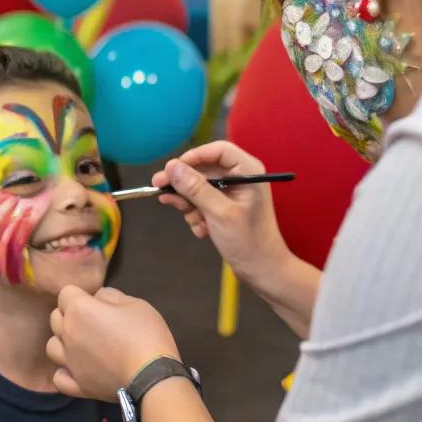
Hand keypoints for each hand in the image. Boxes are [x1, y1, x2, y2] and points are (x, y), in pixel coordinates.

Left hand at [48, 286, 179, 400]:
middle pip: (55, 318)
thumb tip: (98, 297)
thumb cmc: (146, 334)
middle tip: (93, 321)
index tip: (97, 303)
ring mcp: (69, 362)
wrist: (152, 377)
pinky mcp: (77, 386)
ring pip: (52, 346)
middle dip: (70, 315)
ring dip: (63, 342)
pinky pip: (59, 377)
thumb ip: (111, 296)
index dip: (81, 295)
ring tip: (83, 345)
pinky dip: (66, 372)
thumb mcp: (135, 304)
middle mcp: (68, 334)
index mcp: (80, 310)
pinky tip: (78, 370)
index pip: (66, 293)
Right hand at [152, 141, 291, 293]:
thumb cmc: (248, 241)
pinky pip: (201, 203)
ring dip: (191, 205)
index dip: (194, 157)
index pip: (217, 150)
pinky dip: (197, 216)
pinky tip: (203, 231)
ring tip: (196, 222)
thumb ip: (195, 188)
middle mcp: (240, 178)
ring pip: (198, 188)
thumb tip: (171, 167)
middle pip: (203, 169)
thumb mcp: (219, 213)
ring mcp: (232, 194)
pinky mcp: (224, 208)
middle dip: (185, 186)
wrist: (262, 271)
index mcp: (248, 171)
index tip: (172, 169)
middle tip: (160, 192)